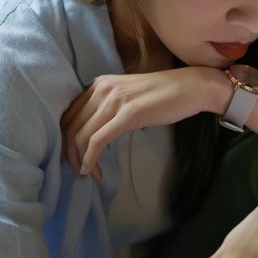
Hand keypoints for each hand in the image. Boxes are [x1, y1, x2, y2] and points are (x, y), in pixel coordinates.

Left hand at [60, 67, 213, 178]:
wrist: (192, 87)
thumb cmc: (166, 94)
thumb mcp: (130, 96)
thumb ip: (112, 108)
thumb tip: (102, 132)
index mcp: (100, 84)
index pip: (69, 113)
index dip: (64, 138)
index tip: (71, 155)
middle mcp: (102, 89)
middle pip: (70, 125)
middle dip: (69, 152)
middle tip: (75, 170)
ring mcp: (114, 101)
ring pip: (81, 135)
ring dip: (79, 159)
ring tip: (87, 174)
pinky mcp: (128, 115)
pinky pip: (98, 140)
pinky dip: (90, 159)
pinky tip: (91, 170)